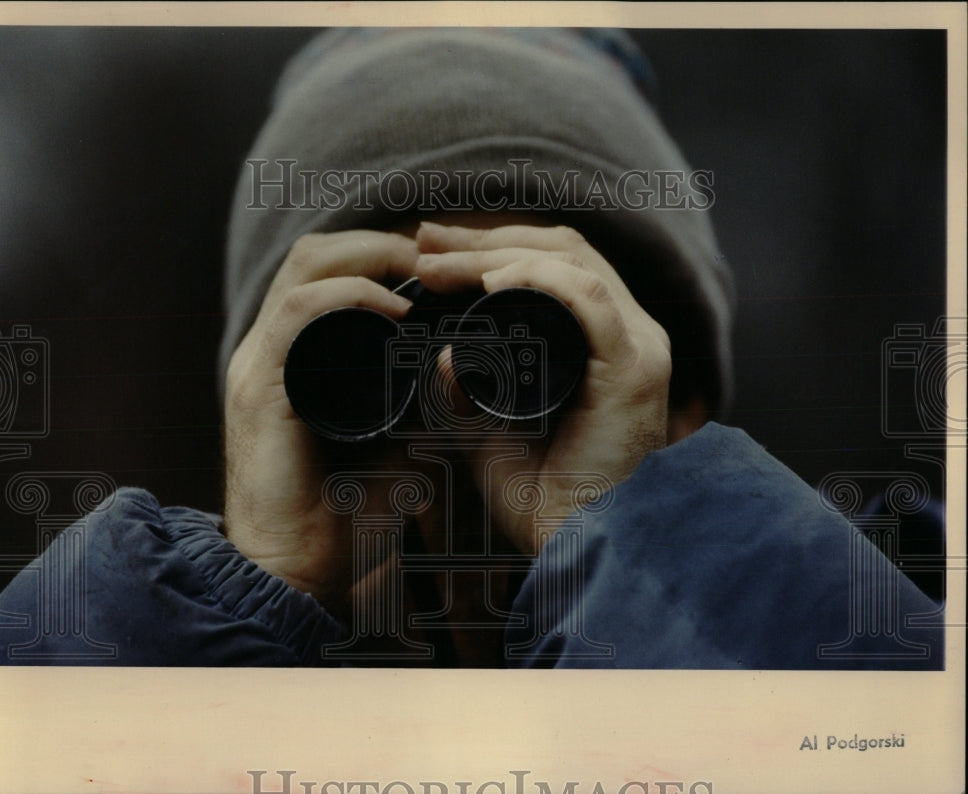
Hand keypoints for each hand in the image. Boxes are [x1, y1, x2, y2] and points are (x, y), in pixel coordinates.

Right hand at [223, 230, 417, 608]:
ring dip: (370, 256)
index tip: (439, 263)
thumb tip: (460, 370)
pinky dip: (351, 296)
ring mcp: (259, 364)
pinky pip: (298, 314)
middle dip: (381, 242)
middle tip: (437, 258)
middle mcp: (270, 349)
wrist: (297, 574)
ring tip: (422, 272)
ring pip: (307, 268)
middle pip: (316, 254)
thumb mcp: (391, 441)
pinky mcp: (260, 390)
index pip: (328, 270)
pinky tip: (397, 309)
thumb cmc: (344, 514)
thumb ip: (414, 403)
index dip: (381, 251)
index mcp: (293, 356)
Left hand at [414, 221, 671, 554]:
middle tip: (425, 239)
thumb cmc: (546, 503)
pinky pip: (587, 299)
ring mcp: (639, 346)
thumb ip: (469, 399)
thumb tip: (442, 357)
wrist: (581, 553)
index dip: (494, 247)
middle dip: (487, 238)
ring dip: (497, 252)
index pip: (554, 265)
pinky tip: (487, 280)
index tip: (432, 250)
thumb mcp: (493, 438)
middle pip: (561, 250)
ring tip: (438, 260)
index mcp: (606, 343)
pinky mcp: (634, 368)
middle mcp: (631, 334)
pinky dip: (536, 278)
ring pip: (571, 262)